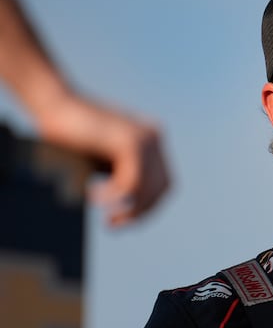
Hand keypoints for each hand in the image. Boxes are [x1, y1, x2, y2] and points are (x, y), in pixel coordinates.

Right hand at [36, 91, 170, 226]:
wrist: (53, 104)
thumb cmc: (70, 133)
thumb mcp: (103, 159)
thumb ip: (119, 175)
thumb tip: (128, 210)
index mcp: (152, 141)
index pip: (163, 184)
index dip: (147, 207)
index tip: (122, 220)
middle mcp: (154, 138)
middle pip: (161, 189)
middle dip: (140, 213)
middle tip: (113, 224)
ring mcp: (145, 138)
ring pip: (148, 189)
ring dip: (129, 209)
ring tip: (107, 217)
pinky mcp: (129, 141)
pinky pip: (131, 183)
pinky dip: (113, 196)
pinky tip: (92, 195)